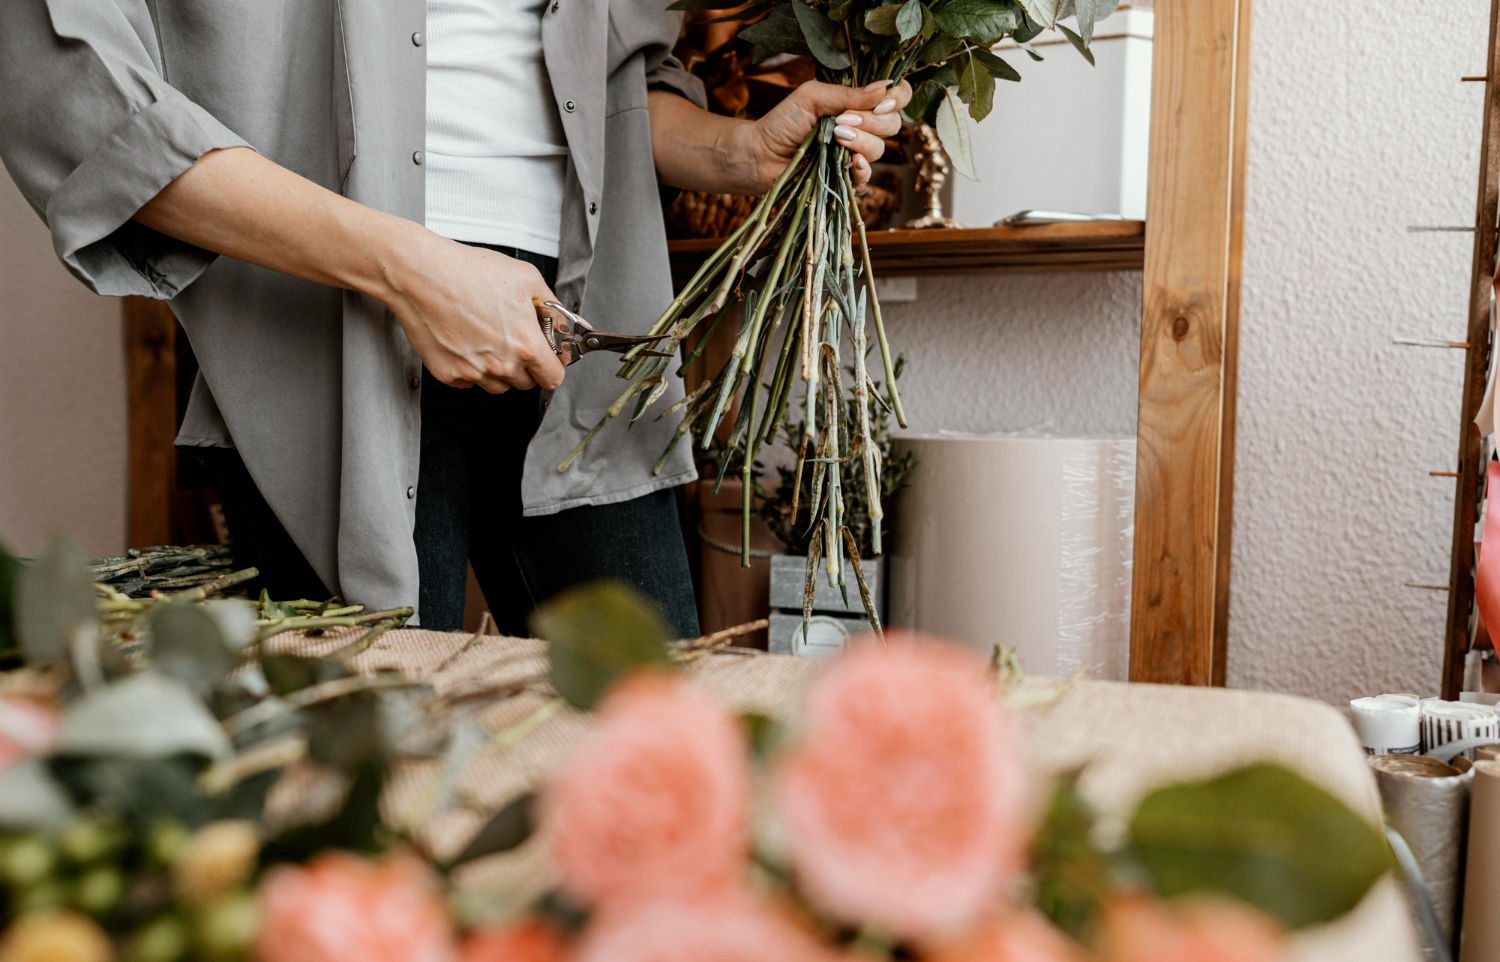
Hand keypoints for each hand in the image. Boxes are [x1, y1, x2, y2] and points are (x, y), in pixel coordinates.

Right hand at [386, 232, 566, 393]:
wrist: (420, 274)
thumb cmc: (468, 272)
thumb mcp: (526, 277)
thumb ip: (550, 305)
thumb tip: (560, 319)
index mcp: (526, 345)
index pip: (553, 377)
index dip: (552, 366)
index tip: (547, 358)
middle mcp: (501, 365)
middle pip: (525, 383)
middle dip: (525, 365)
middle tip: (512, 339)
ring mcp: (473, 373)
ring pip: (497, 385)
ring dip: (498, 369)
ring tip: (486, 337)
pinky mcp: (448, 374)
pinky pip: (469, 382)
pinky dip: (470, 368)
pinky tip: (465, 341)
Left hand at [741, 79, 912, 192]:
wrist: (760, 155)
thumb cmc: (782, 122)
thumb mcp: (812, 97)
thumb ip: (847, 94)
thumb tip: (883, 89)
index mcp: (856, 103)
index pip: (895, 96)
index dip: (897, 99)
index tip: (880, 104)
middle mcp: (861, 127)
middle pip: (892, 124)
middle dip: (872, 123)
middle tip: (842, 122)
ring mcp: (855, 154)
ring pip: (880, 150)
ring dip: (861, 143)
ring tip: (836, 139)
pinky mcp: (845, 179)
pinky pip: (867, 178)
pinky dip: (861, 171)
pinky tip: (850, 163)